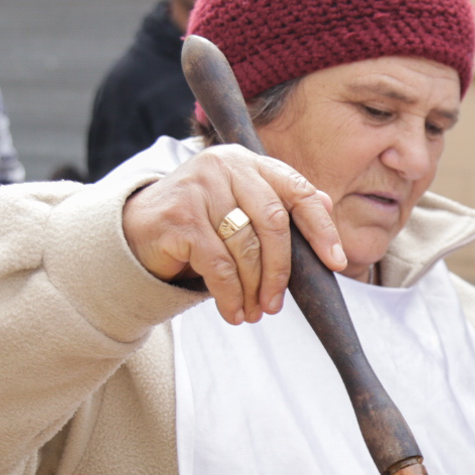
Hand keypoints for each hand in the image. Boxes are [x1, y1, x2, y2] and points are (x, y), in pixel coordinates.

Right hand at [121, 145, 345, 324]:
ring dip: (253, 289)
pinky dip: (230, 294)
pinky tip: (234, 312)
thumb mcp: (242, 207)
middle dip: (281, 271)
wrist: (137, 229)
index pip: (297, 191)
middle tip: (276, 304)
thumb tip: (327, 204)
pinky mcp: (179, 217)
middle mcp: (225, 166)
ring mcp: (199, 188)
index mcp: (249, 162)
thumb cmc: (201, 222)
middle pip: (273, 223)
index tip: (337, 262)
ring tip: (254, 313)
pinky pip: (218, 265)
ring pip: (245, 248)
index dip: (321, 228)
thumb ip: (281, 205)